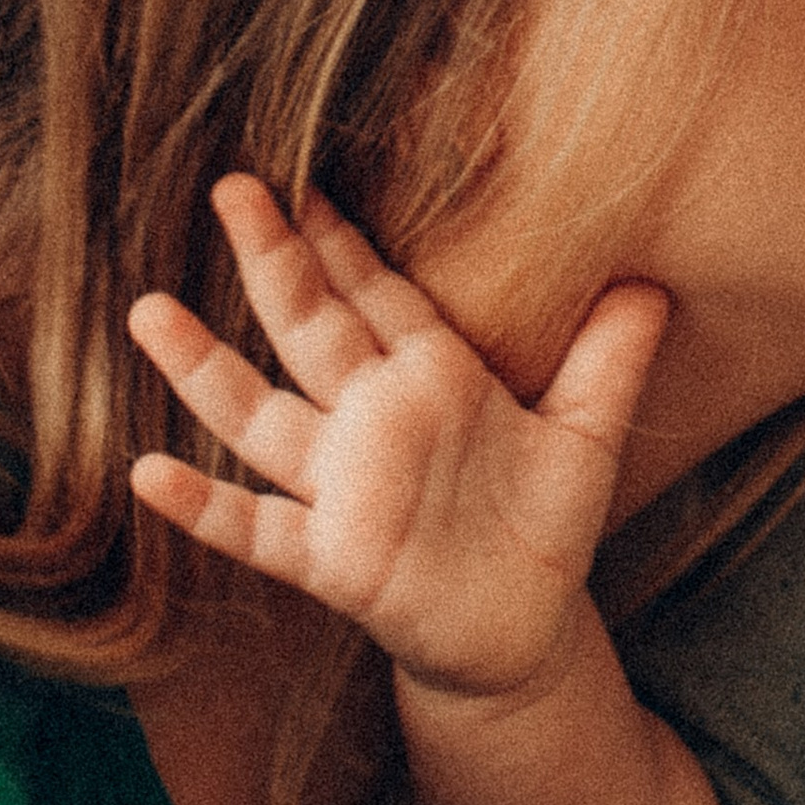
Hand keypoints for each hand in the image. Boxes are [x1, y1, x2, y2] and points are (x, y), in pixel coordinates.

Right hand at [128, 179, 666, 698]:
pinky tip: (150, 475)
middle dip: (274, 260)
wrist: (523, 629)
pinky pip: (255, 528)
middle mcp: (372, 421)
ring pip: (260, 416)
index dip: (342, 240)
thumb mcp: (587, 435)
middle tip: (233, 185)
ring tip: (149, 310)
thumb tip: (654, 281)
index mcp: (429, 378)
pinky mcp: (333, 558)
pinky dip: (204, 506)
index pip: (376, 294)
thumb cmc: (543, 525)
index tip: (305, 174)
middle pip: (311, 327)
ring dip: (205, 368)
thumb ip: (612, 360)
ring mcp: (342, 487)